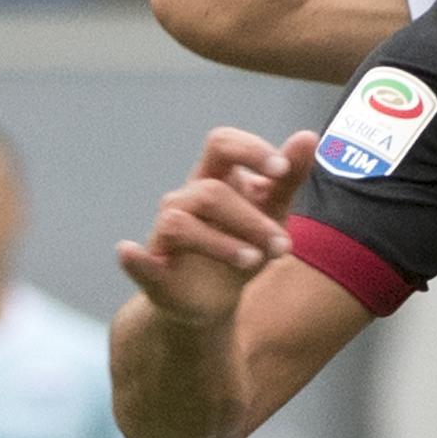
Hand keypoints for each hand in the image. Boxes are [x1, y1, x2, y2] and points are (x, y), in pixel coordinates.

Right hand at [115, 128, 307, 325]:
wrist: (216, 301)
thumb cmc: (243, 246)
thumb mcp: (272, 213)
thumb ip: (288, 178)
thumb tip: (308, 136)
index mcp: (213, 180)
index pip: (222, 144)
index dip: (250, 150)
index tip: (282, 171)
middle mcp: (184, 201)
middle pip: (210, 192)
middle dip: (252, 218)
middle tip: (284, 246)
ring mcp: (165, 234)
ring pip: (181, 222)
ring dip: (223, 244)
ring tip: (255, 263)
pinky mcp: (153, 272)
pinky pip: (139, 261)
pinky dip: (134, 258)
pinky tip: (128, 252)